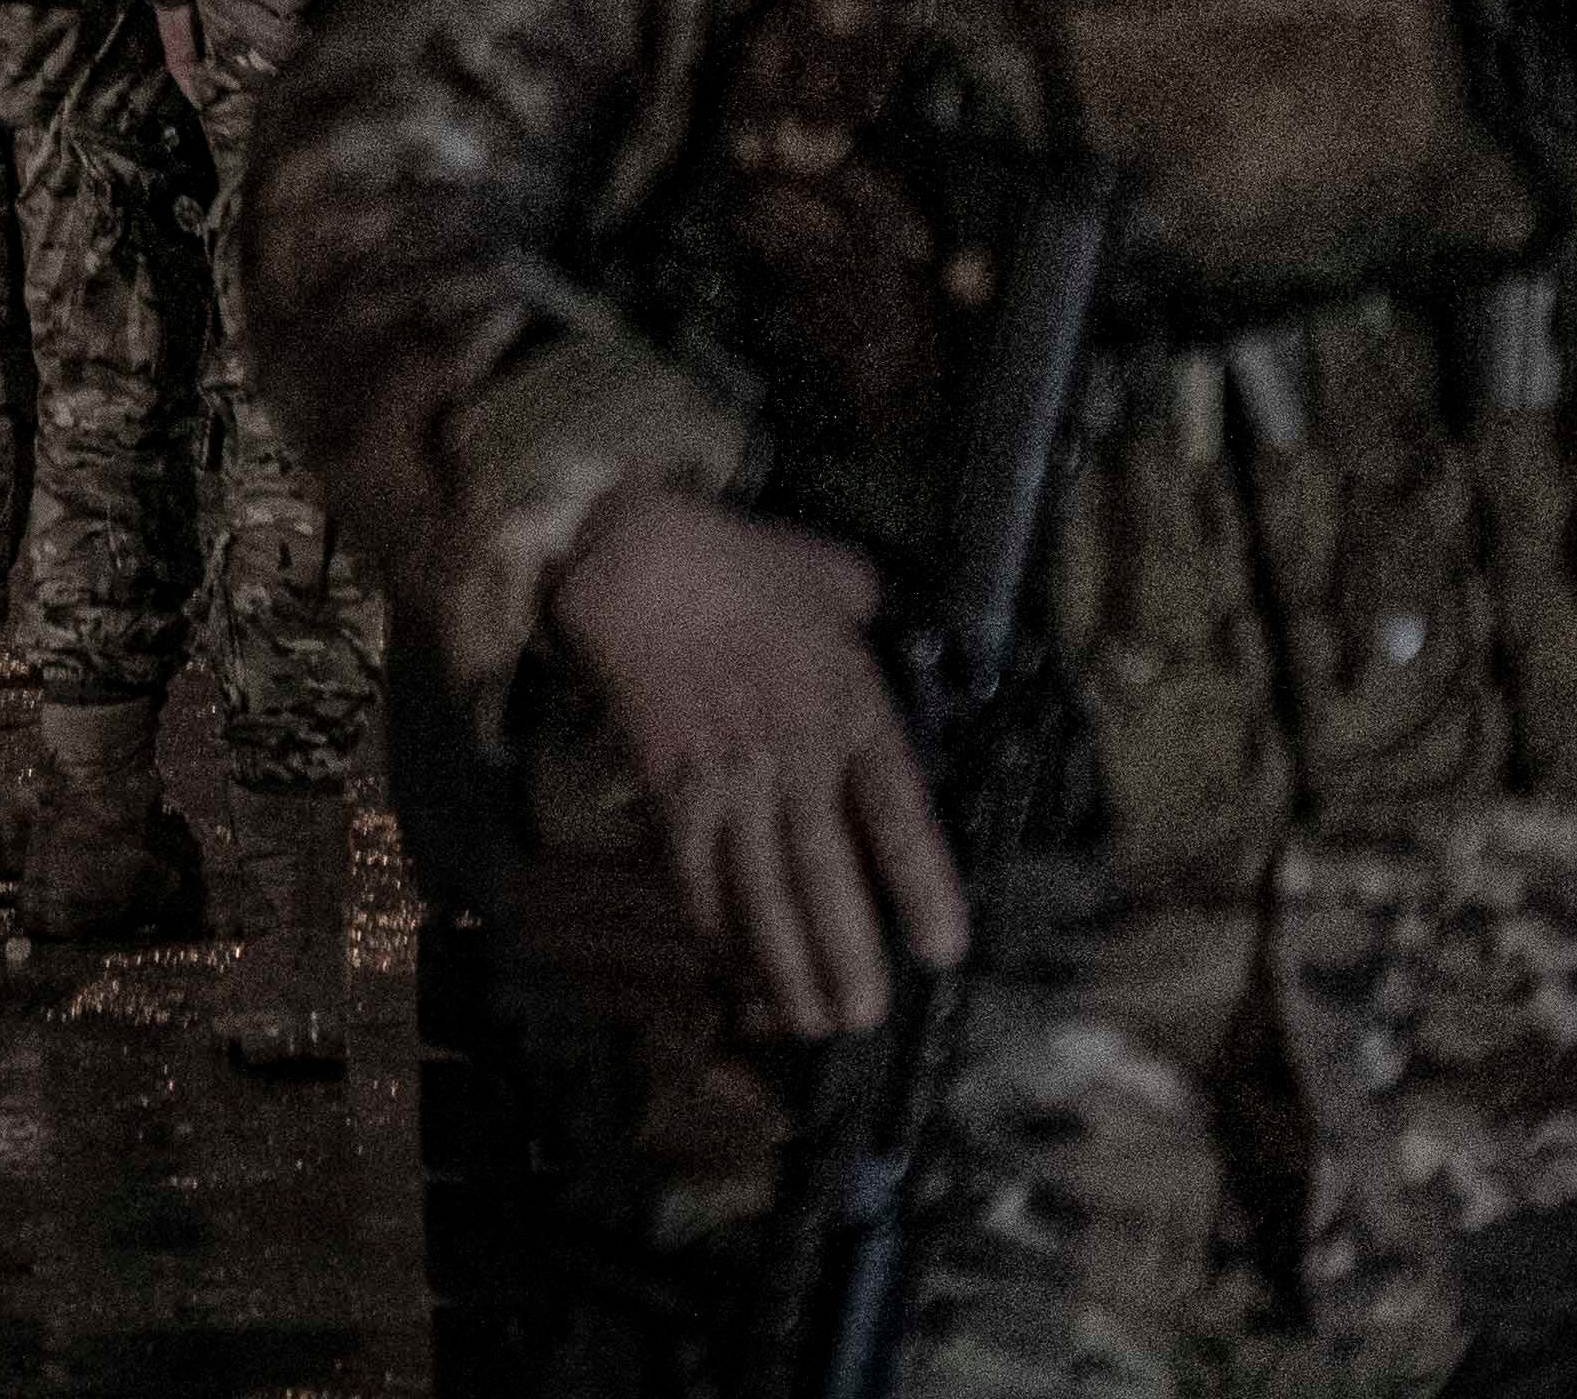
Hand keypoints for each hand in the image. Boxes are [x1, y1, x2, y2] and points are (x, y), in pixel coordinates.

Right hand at [551, 485, 965, 1040]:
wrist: (632, 555)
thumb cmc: (739, 560)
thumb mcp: (835, 575)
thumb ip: (869, 613)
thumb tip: (883, 620)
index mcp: (849, 707)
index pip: (897, 814)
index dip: (922, 885)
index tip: (945, 949)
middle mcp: (792, 756)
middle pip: (824, 870)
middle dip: (845, 952)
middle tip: (865, 1019)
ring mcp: (726, 775)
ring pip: (758, 885)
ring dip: (782, 960)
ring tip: (806, 1021)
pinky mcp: (668, 782)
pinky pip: (691, 867)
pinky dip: (711, 922)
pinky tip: (730, 967)